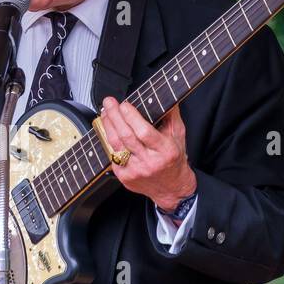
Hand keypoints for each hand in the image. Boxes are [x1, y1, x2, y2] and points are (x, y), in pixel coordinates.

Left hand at [97, 96, 197, 212]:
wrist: (172, 188)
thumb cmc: (174, 159)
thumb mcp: (178, 135)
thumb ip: (171, 115)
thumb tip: (162, 95)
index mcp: (165, 151)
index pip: (144, 132)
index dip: (131, 117)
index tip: (125, 105)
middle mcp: (149, 162)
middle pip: (126, 137)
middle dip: (114, 116)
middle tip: (109, 102)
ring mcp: (135, 171)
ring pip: (116, 146)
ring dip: (107, 126)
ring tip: (105, 112)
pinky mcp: (125, 177)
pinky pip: (112, 155)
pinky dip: (108, 141)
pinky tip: (107, 129)